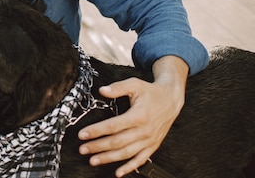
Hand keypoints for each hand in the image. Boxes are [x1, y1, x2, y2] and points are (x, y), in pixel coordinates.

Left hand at [78, 56, 188, 176]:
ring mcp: (149, 140)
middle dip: (97, 146)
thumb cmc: (152, 92)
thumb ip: (118, 87)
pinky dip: (129, 167)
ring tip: (93, 160)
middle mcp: (144, 130)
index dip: (96, 131)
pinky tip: (118, 172)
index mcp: (139, 116)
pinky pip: (140, 159)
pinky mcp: (153, 145)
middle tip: (83, 149)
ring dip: (108, 158)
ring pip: (126, 153)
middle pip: (117, 142)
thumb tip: (102, 90)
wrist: (172, 100)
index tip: (83, 134)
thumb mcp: (135, 84)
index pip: (113, 126)